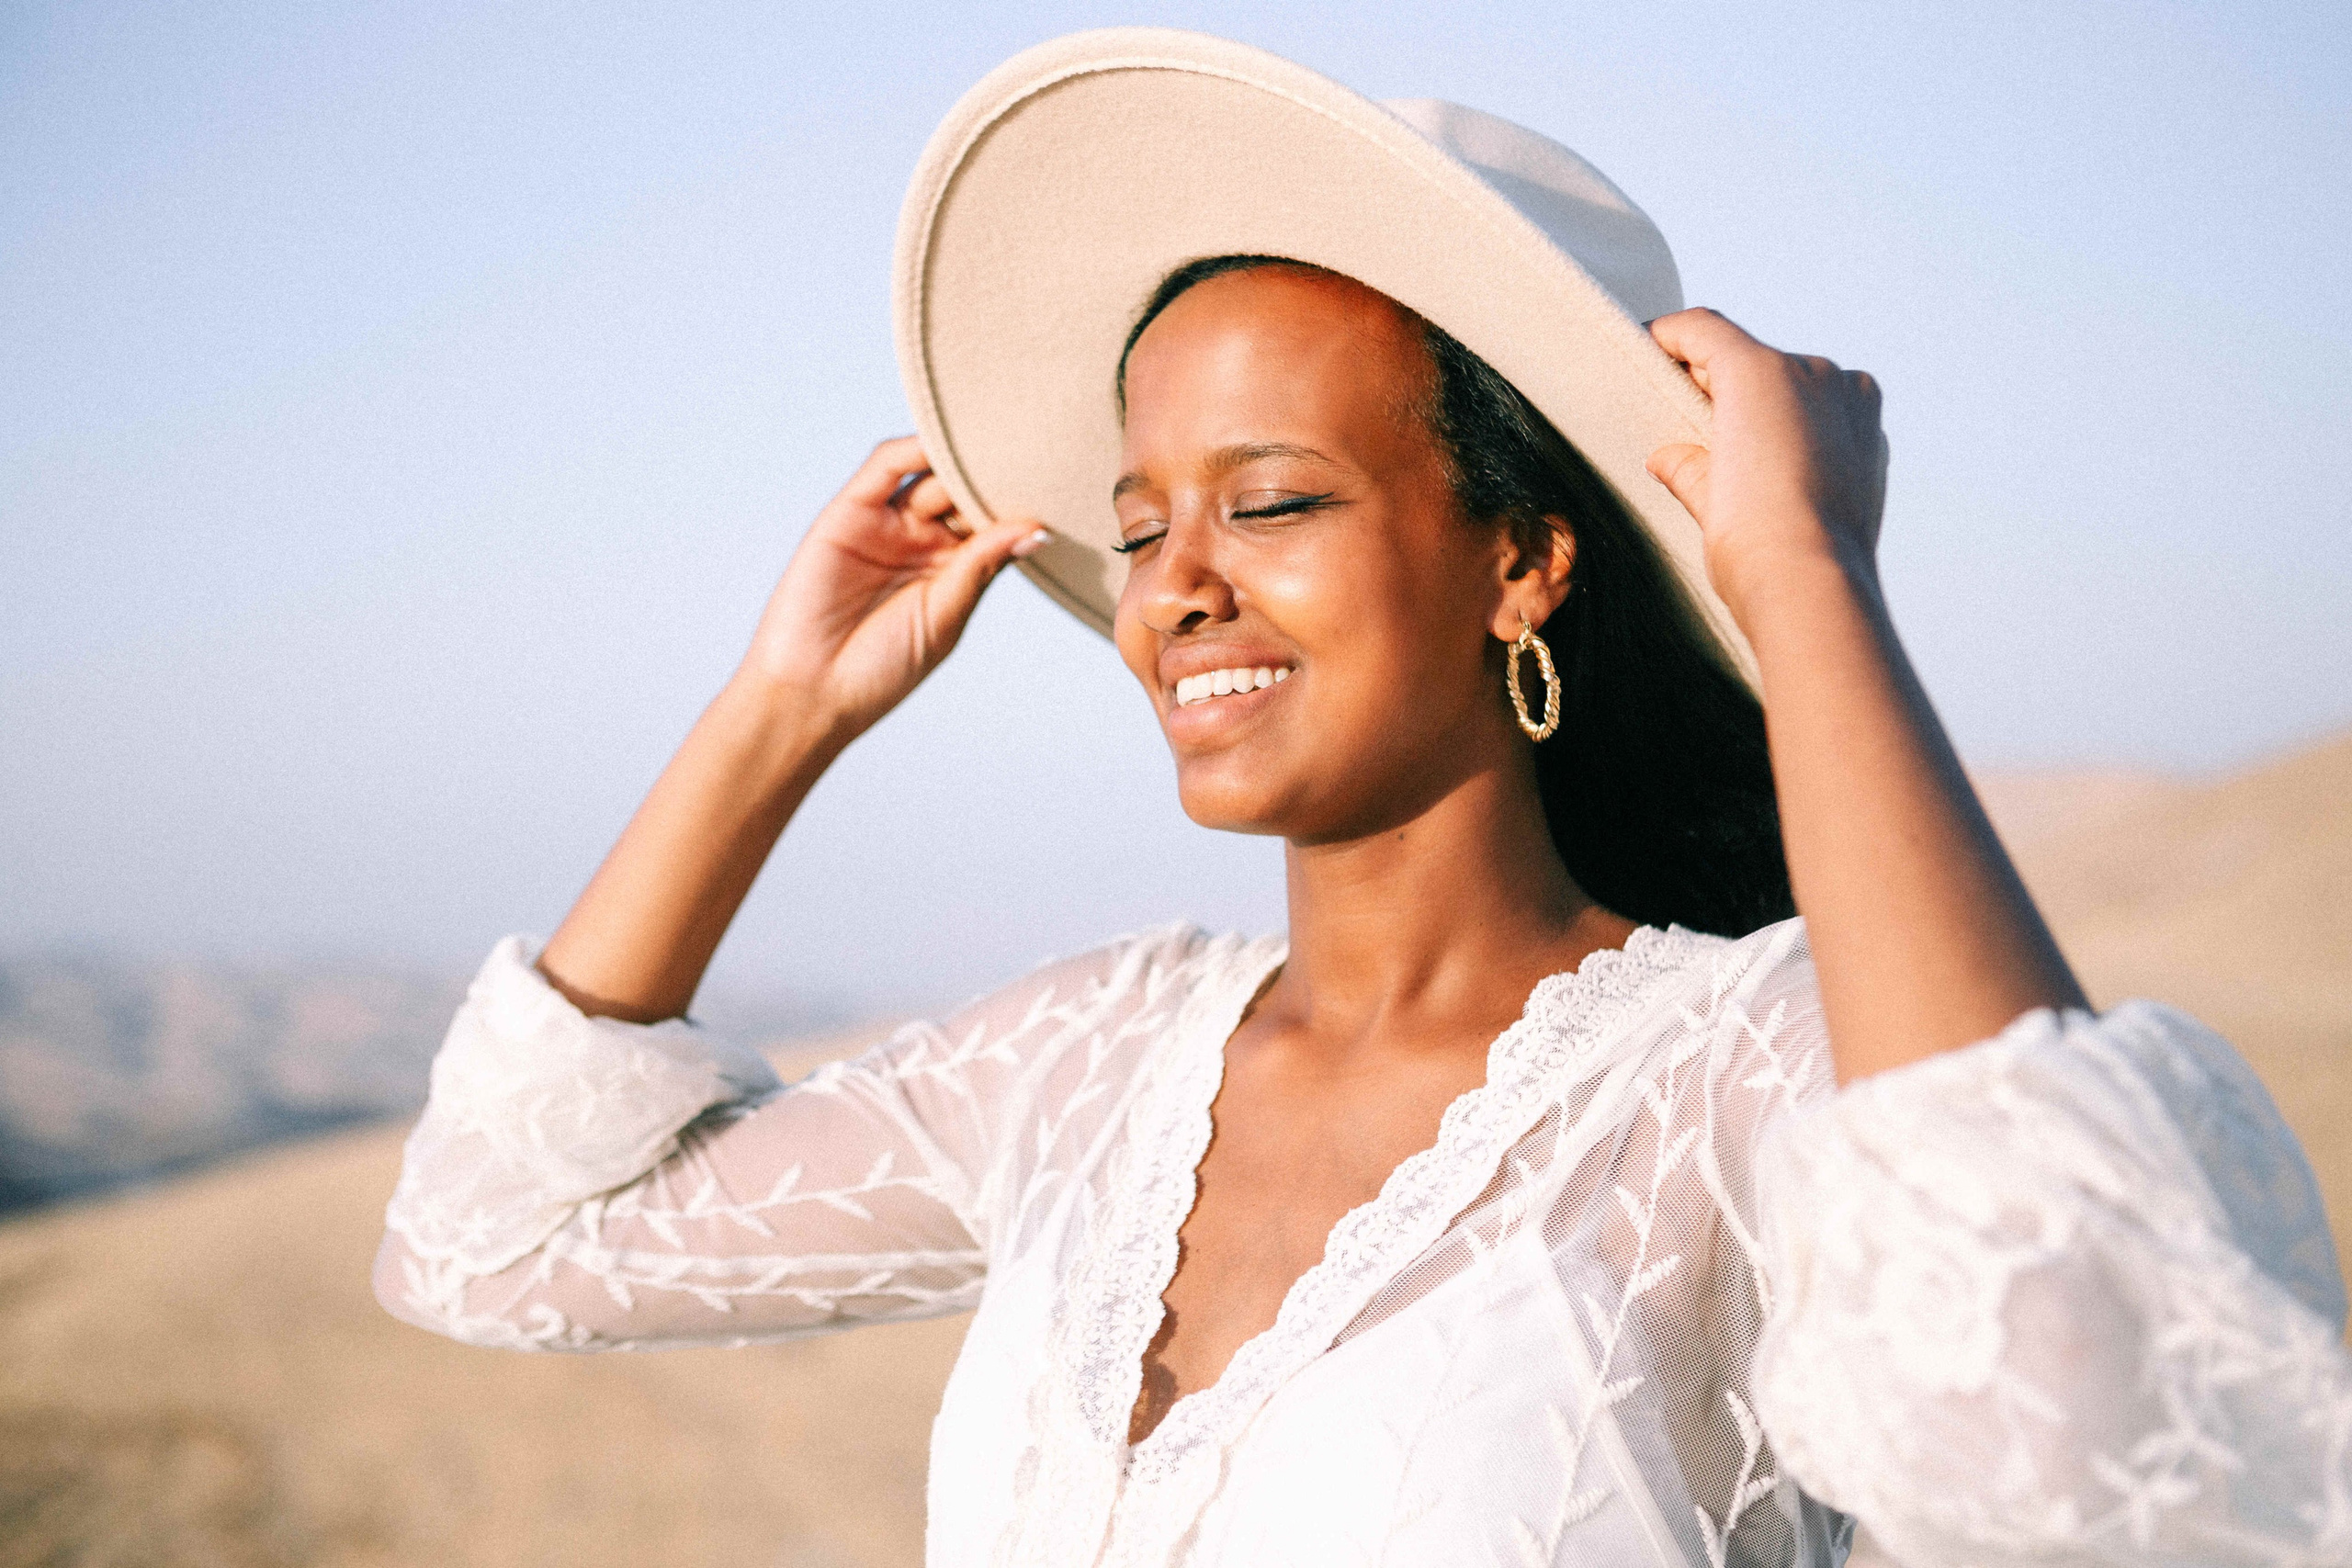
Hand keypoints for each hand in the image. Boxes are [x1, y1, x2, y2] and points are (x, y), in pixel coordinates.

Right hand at [739, 436, 1047, 740]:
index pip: (996, 521)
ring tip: (1001, 437)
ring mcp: (887, 522)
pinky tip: (947, 439)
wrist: (814, 691)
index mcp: (954, 568)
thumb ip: (982, 566)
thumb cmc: (883, 669)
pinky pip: (884, 466)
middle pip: (967, 489)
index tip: (1065, 484)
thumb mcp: (946, 615)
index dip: (1024, 503)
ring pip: (931, 471)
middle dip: (999, 470)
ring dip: (963, 454)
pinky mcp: (850, 510)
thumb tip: (1038, 528)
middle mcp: (922, 540)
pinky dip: (914, 447)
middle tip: (1040, 445)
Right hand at [1642, 309, 1888, 625]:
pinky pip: (1827, 413)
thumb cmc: (1752, 542)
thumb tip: (1670, 458)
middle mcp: (1811, 372)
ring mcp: (1850, 400)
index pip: (1703, 330)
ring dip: (1763, 405)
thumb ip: (1686, 463)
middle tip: (1684, 413)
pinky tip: (1780, 468)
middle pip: (1748, 358)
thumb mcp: (1702, 495)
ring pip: (1792, 384)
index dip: (1669, 335)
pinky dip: (1800, 428)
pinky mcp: (1873, 434)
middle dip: (1716, 381)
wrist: (1814, 589)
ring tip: (1737, 450)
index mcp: (1760, 371)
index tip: (1651, 347)